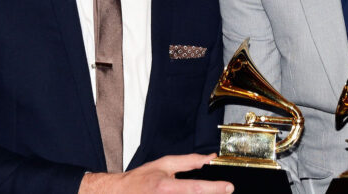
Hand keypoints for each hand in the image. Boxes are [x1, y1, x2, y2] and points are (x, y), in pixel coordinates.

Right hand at [79, 154, 232, 193]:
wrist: (118, 193)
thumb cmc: (140, 180)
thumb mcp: (164, 164)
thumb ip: (188, 161)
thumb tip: (209, 158)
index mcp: (166, 187)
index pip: (195, 187)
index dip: (214, 188)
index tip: (228, 187)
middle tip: (222, 191)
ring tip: (209, 193)